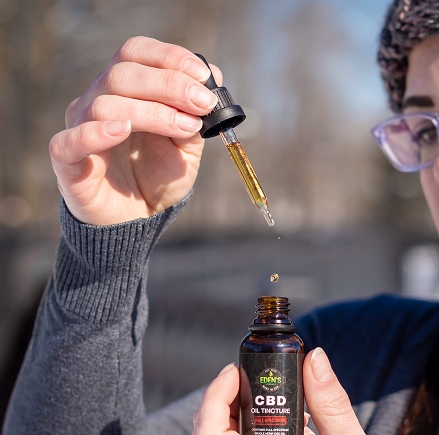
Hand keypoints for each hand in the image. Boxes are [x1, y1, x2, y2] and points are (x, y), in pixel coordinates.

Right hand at [49, 36, 221, 225]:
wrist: (137, 221)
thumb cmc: (156, 177)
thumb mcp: (186, 146)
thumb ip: (196, 114)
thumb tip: (214, 76)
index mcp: (124, 90)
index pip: (136, 53)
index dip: (169, 57)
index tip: (204, 76)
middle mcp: (97, 102)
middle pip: (123, 74)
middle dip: (170, 85)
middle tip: (203, 104)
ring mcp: (79, 129)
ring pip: (106, 105)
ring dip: (153, 112)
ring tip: (187, 128)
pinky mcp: (68, 162)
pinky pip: (71, 142)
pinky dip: (96, 132)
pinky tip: (124, 130)